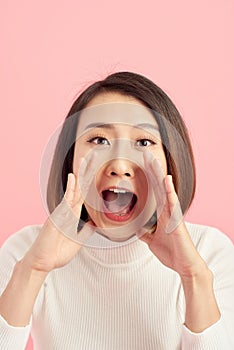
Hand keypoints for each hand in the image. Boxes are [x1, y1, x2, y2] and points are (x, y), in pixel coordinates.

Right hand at [23, 156, 95, 272]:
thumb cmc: (57, 252)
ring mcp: (62, 212)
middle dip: (86, 173)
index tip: (96, 171)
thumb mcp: (77, 241)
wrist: (43, 262)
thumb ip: (85, 230)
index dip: (90, 183)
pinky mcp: (57, 216)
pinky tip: (73, 177)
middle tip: (92, 157)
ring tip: (85, 161)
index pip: (84, 195)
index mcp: (72, 215)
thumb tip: (95, 222)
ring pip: (73, 190)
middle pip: (79, 188)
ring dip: (80, 175)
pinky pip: (65, 200)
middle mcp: (67, 210)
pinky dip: (70, 188)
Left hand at [139, 152, 207, 277]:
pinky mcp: (177, 220)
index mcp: (162, 213)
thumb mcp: (152, 241)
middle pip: (157, 185)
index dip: (146, 177)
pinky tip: (166, 179)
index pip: (153, 191)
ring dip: (158, 175)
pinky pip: (172, 203)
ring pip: (164, 190)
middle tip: (144, 154)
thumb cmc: (172, 252)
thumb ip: (145, 232)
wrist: (184, 264)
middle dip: (151, 170)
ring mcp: (173, 214)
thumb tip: (137, 228)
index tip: (140, 164)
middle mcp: (167, 210)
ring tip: (153, 160)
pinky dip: (169, 190)